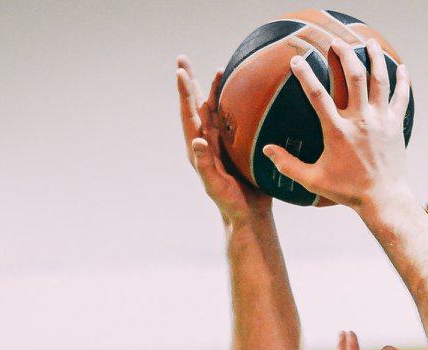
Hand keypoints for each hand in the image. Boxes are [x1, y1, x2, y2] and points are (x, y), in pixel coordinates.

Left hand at [176, 56, 268, 224]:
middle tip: (182, 59)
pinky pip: (232, 118)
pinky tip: (237, 90)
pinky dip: (232, 102)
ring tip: (217, 68)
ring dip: (212, 88)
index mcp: (198, 148)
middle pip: (196, 105)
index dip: (184, 93)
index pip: (188, 115)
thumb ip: (205, 164)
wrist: (247, 213)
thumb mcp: (215, 185)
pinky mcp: (236, 144)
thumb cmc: (229, 203)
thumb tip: (197, 139)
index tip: (180, 72)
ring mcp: (221, 141)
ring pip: (214, 108)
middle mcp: (207, 140)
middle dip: (189, 82)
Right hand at [264, 40, 411, 211]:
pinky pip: (400, 97)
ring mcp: (380, 121)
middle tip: (336, 42)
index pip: (317, 96)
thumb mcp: (313, 180)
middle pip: (354, 77)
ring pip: (379, 80)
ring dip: (374, 58)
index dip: (305, 76)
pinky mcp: (395, 125)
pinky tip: (400, 67)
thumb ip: (288, 165)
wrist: (383, 199)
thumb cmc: (347, 191)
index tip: (297, 61)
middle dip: (344, 54)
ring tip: (368, 42)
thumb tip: (266, 151)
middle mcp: (360, 121)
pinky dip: (402, 80)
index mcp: (337, 132)